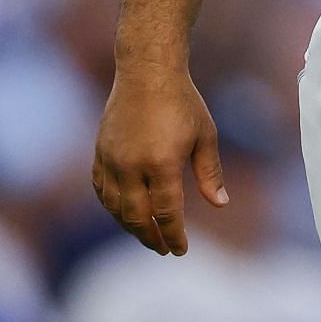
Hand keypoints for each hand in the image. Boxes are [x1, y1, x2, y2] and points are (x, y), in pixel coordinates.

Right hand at [90, 65, 228, 255]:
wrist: (147, 71)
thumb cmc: (182, 102)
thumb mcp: (205, 135)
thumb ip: (210, 173)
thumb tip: (220, 204)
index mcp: (162, 163)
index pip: (166, 213)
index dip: (174, 236)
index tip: (180, 250)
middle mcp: (132, 165)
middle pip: (137, 217)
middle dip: (151, 238)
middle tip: (164, 248)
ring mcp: (112, 159)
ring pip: (115, 207)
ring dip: (130, 226)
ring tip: (147, 234)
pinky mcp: (100, 152)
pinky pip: (101, 189)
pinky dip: (112, 206)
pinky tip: (124, 212)